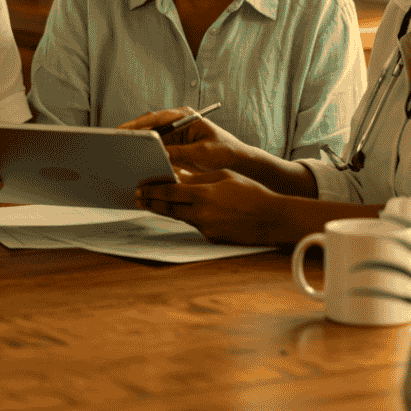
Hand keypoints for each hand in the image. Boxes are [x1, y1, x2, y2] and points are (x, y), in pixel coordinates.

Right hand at [120, 107, 248, 166]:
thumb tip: (161, 155)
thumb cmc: (225, 151)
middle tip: (117, 141)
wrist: (238, 162)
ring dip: (139, 145)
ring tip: (123, 152)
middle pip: (150, 126)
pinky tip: (138, 162)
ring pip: (151, 138)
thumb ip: (181, 152)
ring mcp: (175, 135)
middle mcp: (177, 123)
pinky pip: (156, 150)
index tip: (125, 129)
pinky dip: (147, 155)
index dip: (139, 123)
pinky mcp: (174, 148)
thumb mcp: (203, 152)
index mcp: (185, 116)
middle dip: (134, 132)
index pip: (157, 117)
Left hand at [135, 169, 282, 245]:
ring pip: (178, 217)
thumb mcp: (223, 176)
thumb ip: (196, 176)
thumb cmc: (251, 193)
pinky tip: (179, 210)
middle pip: (168, 208)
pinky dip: (184, 216)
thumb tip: (175, 174)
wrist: (272, 219)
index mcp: (204, 195)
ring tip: (150, 203)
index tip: (140, 187)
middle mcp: (202, 214)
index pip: (169, 192)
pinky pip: (193, 224)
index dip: (152, 190)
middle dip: (151, 202)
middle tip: (137, 197)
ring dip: (164, 210)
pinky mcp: (211, 237)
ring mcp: (206, 228)